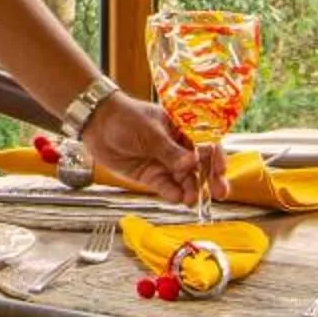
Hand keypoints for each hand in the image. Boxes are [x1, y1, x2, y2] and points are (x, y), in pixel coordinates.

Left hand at [81, 90, 218, 203]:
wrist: (96, 123)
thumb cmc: (125, 117)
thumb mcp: (149, 132)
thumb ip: (169, 150)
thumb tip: (191, 164)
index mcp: (181, 130)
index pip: (205, 144)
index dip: (216, 157)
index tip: (221, 170)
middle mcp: (177, 149)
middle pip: (200, 166)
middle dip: (211, 179)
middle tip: (219, 193)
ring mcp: (165, 163)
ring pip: (185, 180)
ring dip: (191, 190)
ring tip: (192, 199)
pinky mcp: (151, 176)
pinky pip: (166, 187)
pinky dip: (173, 193)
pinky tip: (177, 198)